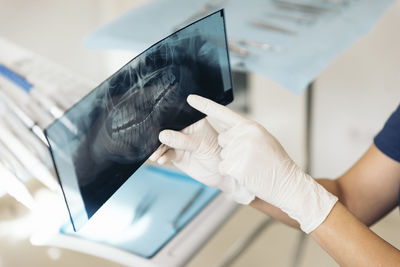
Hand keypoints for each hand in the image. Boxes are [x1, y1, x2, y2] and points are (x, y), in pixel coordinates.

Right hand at [149, 118, 253, 203]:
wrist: (220, 174)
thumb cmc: (216, 153)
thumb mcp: (200, 144)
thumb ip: (182, 140)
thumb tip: (162, 135)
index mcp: (192, 121)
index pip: (175, 115)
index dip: (164, 116)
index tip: (154, 120)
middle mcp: (184, 130)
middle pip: (166, 128)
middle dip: (157, 134)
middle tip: (150, 140)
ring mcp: (179, 142)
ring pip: (163, 142)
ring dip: (156, 148)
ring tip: (154, 154)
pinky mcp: (176, 155)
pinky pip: (165, 154)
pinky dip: (161, 156)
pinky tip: (160, 159)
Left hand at [173, 95, 336, 232]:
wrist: (287, 182)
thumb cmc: (275, 163)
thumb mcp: (262, 139)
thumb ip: (244, 133)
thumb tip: (225, 133)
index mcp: (250, 126)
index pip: (223, 113)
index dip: (205, 105)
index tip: (190, 98)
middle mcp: (244, 135)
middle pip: (222, 139)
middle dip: (231, 149)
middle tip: (251, 157)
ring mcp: (239, 150)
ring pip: (222, 155)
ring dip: (233, 163)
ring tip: (252, 166)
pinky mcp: (235, 166)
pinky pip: (223, 168)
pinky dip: (232, 174)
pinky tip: (247, 174)